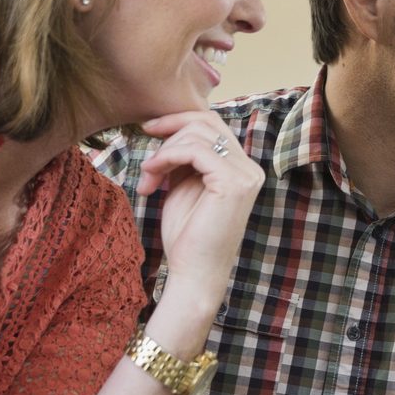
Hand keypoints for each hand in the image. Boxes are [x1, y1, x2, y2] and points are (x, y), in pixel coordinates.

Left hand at [134, 111, 263, 295]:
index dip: (178, 120)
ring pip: (198, 134)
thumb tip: (167, 131)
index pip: (212, 125)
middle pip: (206, 122)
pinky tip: (153, 173)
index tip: (148, 128)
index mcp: (241, 167)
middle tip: (146, 159)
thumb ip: (184, 159)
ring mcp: (245, 175)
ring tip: (148, 177)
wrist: (194, 273)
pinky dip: (168, 156)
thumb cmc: (187, 236)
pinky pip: (195, 150)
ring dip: (164, 150)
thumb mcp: (182, 186)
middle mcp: (249, 168)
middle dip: (168, 132)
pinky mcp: (233, 183)